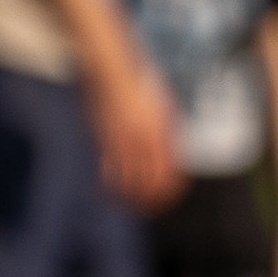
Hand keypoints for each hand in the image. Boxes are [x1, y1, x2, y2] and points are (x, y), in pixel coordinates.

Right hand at [88, 51, 183, 209]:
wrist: (110, 68)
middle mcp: (144, 137)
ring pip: (130, 179)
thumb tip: (174, 149)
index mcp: (161, 130)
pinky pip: (110, 168)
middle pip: (152, 180)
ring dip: (132, 196)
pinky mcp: (104, 137)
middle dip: (154, 199)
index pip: (171, 170)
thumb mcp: (161, 103)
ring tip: (132, 206)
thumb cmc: (138, 82)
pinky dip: (112, 183)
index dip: (172, 189)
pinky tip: (112, 190)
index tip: (170, 197)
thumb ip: (168, 127)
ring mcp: (123, 138)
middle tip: (151, 208)